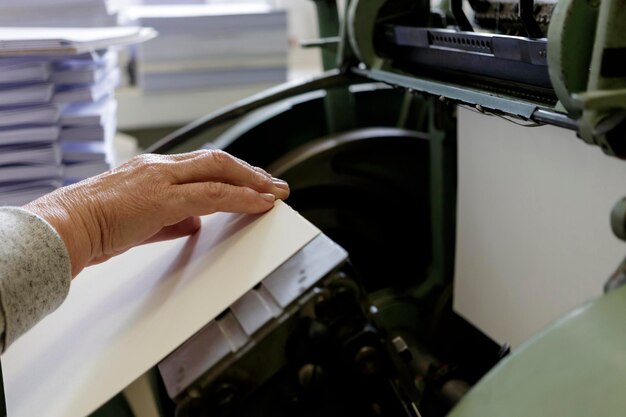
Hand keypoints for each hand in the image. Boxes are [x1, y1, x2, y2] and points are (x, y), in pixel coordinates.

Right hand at [24, 150, 289, 276]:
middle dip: (251, 173)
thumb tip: (197, 223)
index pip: (204, 164)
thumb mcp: (142, 220)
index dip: (234, 172)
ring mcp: (162, 179)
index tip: (255, 182)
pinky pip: (212, 194)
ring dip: (252, 183)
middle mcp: (161, 168)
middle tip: (275, 186)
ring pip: (219, 172)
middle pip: (218, 160)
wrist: (66, 226)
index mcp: (155, 170)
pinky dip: (240, 198)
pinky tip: (257, 204)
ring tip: (274, 195)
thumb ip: (173, 219)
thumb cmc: (95, 224)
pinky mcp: (162, 198)